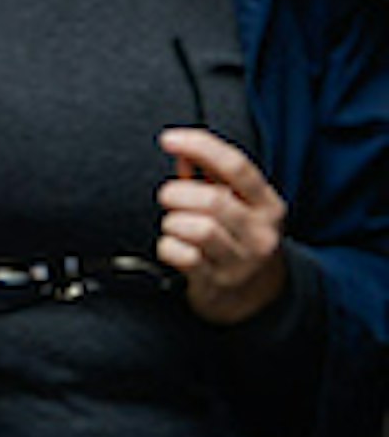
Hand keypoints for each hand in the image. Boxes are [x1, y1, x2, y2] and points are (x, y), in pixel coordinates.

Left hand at [159, 128, 291, 324]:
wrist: (257, 298)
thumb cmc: (239, 239)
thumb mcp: (238, 205)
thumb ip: (210, 174)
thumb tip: (181, 149)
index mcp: (267, 205)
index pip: (237, 166)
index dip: (200, 146)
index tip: (168, 139)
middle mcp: (260, 233)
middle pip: (212, 200)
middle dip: (177, 194)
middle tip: (170, 199)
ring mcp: (241, 260)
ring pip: (196, 228)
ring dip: (173, 222)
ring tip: (176, 226)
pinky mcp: (217, 282)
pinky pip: (182, 256)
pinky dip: (168, 247)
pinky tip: (175, 248)